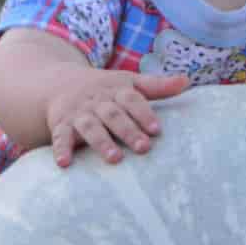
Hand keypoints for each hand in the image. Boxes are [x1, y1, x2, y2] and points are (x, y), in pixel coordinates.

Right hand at [44, 70, 189, 166]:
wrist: (58, 83)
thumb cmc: (104, 88)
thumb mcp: (129, 82)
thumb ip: (157, 86)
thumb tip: (187, 81)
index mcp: (116, 90)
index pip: (132, 99)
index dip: (144, 114)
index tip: (157, 130)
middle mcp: (98, 101)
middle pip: (113, 115)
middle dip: (128, 131)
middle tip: (144, 148)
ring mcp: (79, 113)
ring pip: (90, 127)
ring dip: (101, 142)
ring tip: (114, 158)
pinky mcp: (61, 125)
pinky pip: (60, 137)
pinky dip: (61, 149)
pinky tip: (64, 164)